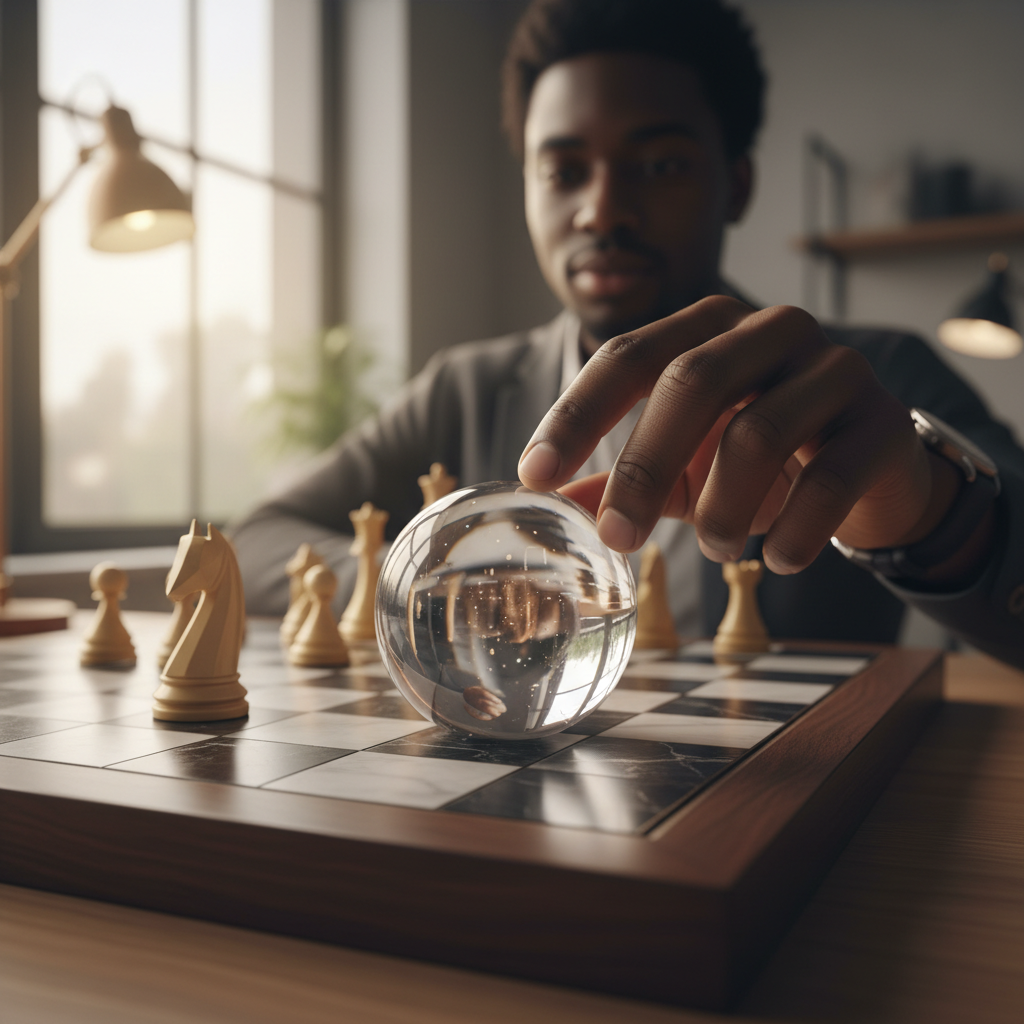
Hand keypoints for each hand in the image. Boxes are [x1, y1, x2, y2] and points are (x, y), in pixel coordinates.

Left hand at [518, 296, 959, 575]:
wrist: (868, 469)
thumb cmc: (759, 461)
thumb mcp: (682, 468)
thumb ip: (619, 483)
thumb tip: (550, 507)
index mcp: (710, 326)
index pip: (629, 355)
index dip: (577, 416)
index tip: (534, 475)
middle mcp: (771, 331)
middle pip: (692, 382)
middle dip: (643, 467)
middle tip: (616, 537)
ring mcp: (834, 370)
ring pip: (759, 433)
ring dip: (723, 510)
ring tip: (715, 551)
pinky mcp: (883, 422)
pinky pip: (829, 480)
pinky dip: (792, 531)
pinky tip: (777, 559)